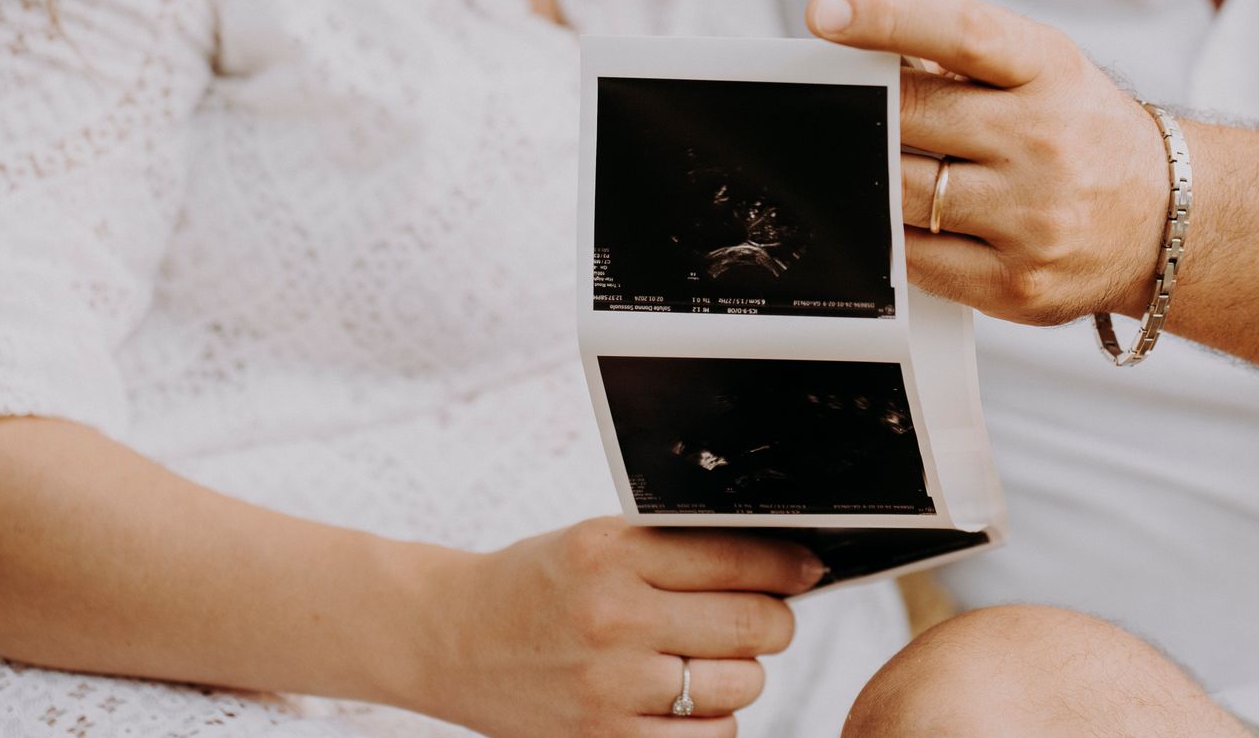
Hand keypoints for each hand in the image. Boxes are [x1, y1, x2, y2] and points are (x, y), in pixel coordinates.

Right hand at [420, 518, 823, 736]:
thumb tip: (781, 564)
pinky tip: (684, 700)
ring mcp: (610, 687)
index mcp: (612, 551)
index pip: (739, 556)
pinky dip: (711, 721)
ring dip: (740, 674)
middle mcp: (614, 617)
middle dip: (772, 620)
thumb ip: (678, 548)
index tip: (807, 568)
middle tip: (760, 617)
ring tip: (708, 659)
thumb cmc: (540, 583)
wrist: (451, 638)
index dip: (788, 564)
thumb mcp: (599, 540)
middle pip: (755, 625)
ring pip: (741, 685)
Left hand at [808, 0, 1165, 328]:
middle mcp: (1045, 143)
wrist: (1165, 221)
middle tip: (841, 106)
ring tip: (879, 162)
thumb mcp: (1044, 70)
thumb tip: (861, 55)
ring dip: (873, 173)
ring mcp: (1032, 219)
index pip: (962, 31)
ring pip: (903, 190)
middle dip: (866, 108)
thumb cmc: (1083, 133)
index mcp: (1050, 72)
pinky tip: (901, 218)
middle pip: (913, 115)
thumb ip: (962, 58)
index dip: (886, 16)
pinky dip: (892, 232)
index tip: (827, 12)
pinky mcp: (1014, 284)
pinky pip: (915, 257)